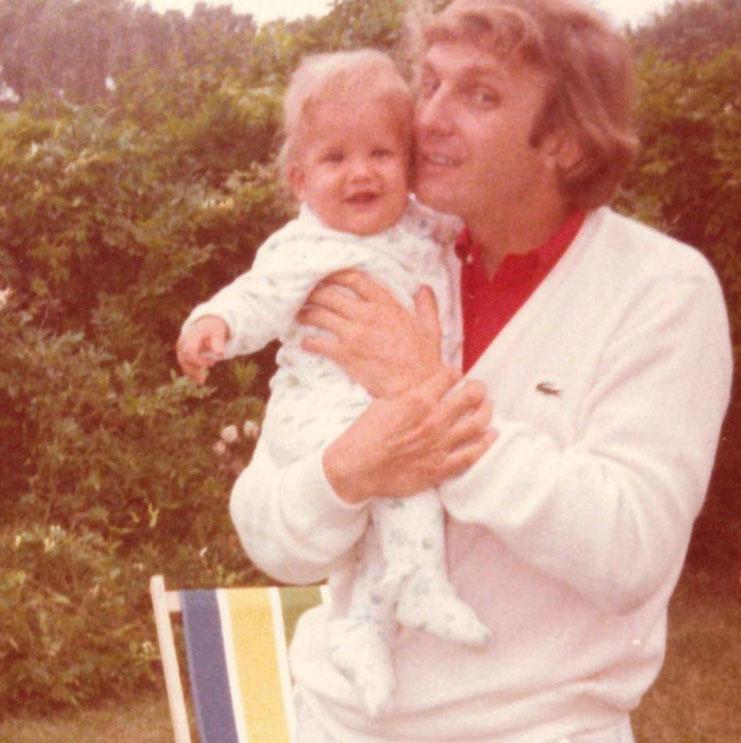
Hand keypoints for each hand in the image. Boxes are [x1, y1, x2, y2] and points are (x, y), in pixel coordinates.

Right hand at [176, 315, 228, 382]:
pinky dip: (190, 371)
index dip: (198, 360)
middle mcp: (183, 341)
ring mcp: (181, 347)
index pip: (190, 351)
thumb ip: (218, 342)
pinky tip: (198, 379)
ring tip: (201, 380)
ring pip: (183, 362)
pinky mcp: (181, 352)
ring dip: (191, 372)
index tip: (212, 363)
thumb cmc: (214, 329)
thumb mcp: (219, 333)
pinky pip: (184, 363)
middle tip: (203, 379)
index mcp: (192, 335)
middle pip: (184, 358)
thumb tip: (220, 353)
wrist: (206, 324)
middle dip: (193, 369)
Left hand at [297, 270, 443, 397]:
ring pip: (320, 316)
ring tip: (298, 315)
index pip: (356, 279)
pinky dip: (308, 342)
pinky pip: (318, 344)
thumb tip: (424, 288)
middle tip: (304, 295)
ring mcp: (354, 334)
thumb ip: (426, 306)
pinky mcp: (345, 356)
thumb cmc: (425, 361)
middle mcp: (367, 315)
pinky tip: (304, 343)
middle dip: (313, 293)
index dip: (337, 275)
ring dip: (305, 314)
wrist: (416, 389)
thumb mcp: (431, 328)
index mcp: (387, 305)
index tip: (327, 276)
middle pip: (330, 294)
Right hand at [323, 368, 496, 503]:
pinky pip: (472, 455)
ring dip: (486, 411)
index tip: (455, 376)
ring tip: (487, 407)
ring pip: (477, 423)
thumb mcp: (383, 403)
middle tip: (478, 388)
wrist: (356, 469)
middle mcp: (433, 420)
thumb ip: (408, 394)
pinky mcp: (440, 468)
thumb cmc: (364, 435)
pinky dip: (485, 443)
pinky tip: (491, 435)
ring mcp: (439, 445)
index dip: (454, 374)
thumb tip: (425, 386)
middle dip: (478, 389)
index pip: (449, 376)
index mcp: (417, 400)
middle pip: (471, 396)